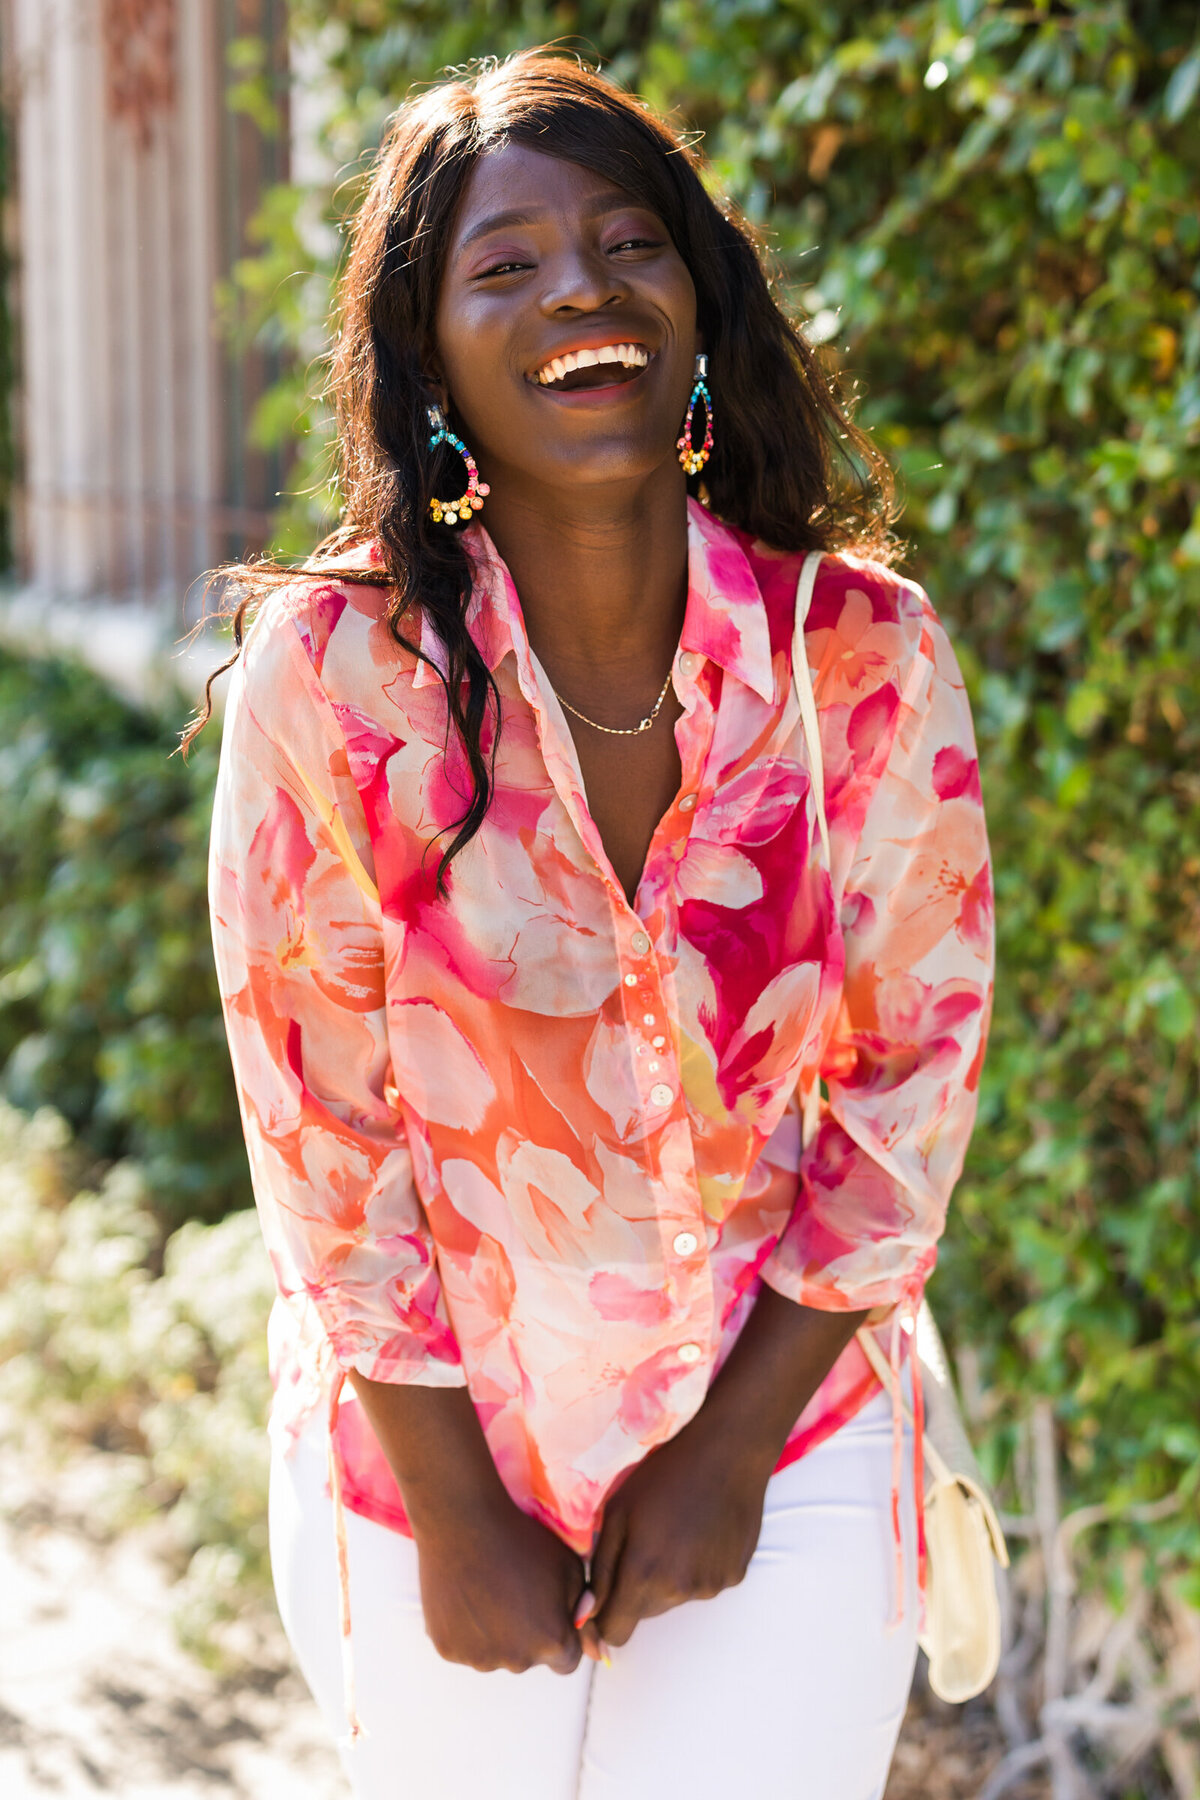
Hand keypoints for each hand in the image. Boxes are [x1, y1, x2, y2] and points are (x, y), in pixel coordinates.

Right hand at [413, 1489, 588, 1673]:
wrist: (464, 1523)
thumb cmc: (522, 1539)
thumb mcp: (570, 1567)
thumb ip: (584, 1607)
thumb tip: (595, 1648)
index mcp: (553, 1642)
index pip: (567, 1660)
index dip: (561, 1635)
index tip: (548, 1612)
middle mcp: (518, 1660)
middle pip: (530, 1658)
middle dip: (528, 1635)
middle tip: (515, 1593)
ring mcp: (480, 1658)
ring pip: (495, 1654)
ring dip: (496, 1635)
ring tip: (488, 1591)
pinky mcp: (448, 1649)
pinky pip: (464, 1647)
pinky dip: (466, 1630)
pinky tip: (466, 1596)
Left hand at [587, 1412, 772, 1648]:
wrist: (728, 1451)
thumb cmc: (664, 1474)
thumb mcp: (617, 1511)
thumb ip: (600, 1568)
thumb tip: (587, 1616)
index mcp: (644, 1574)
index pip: (615, 1633)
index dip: (605, 1617)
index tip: (607, 1592)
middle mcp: (679, 1591)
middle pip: (645, 1614)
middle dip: (637, 1590)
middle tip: (644, 1542)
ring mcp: (711, 1586)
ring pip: (675, 1599)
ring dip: (668, 1578)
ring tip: (675, 1531)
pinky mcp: (735, 1576)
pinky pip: (704, 1584)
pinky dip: (697, 1568)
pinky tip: (701, 1531)